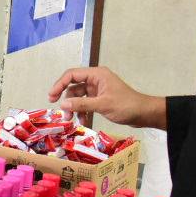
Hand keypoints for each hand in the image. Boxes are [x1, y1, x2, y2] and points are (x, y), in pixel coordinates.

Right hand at [48, 66, 163, 128]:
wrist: (144, 114)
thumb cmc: (126, 106)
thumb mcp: (102, 105)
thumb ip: (82, 104)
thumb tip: (63, 104)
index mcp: (97, 75)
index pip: (72, 75)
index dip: (59, 84)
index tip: (51, 97)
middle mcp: (96, 80)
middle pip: (73, 87)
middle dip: (67, 100)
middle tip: (62, 113)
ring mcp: (98, 90)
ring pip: (78, 97)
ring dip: (74, 108)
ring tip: (71, 120)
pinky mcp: (100, 99)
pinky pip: (85, 103)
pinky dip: (82, 111)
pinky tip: (83, 121)